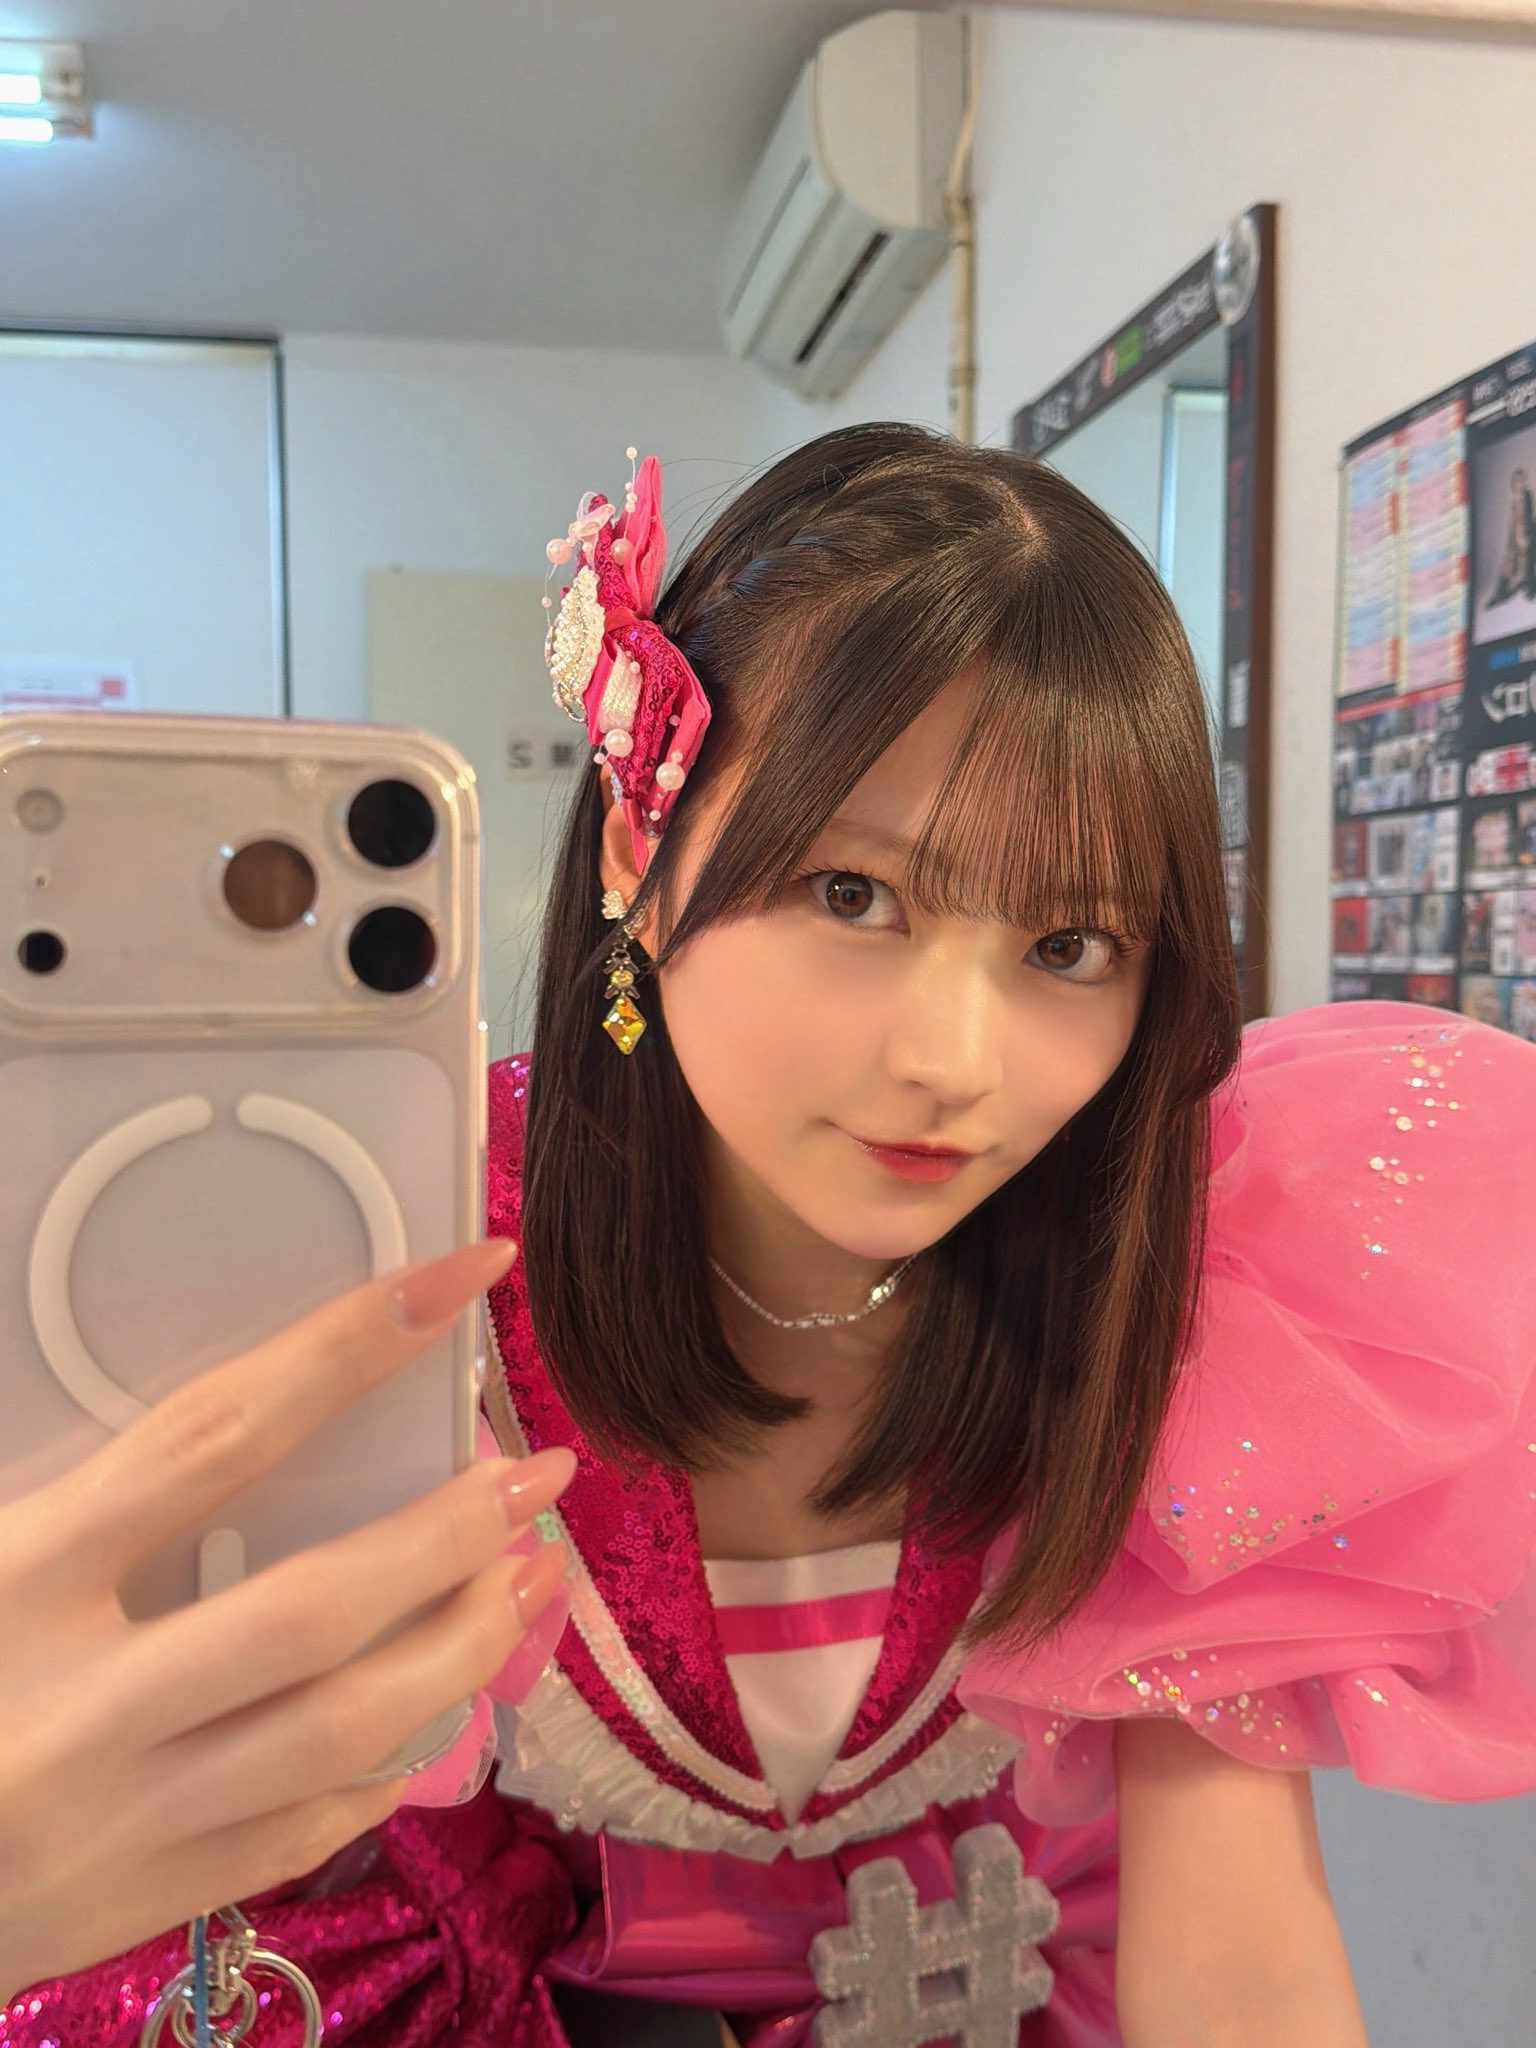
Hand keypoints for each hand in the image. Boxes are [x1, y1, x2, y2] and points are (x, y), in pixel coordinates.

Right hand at [0, 1238, 573, 1998]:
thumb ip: (81, 1485)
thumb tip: (239, 1409)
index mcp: (17, 1577)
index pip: (215, 1436)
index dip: (348, 1348)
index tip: (461, 1279)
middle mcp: (80, 1706)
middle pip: (312, 1609)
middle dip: (450, 1534)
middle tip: (539, 1478)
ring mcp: (117, 1819)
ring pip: (339, 1732)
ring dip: (459, 1648)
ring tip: (524, 1581)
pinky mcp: (132, 1905)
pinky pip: (296, 1833)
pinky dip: (380, 1768)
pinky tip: (431, 1716)